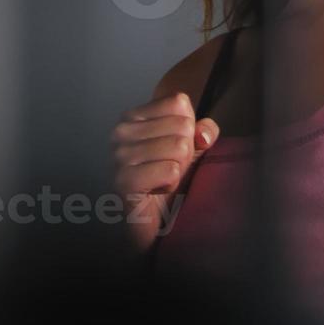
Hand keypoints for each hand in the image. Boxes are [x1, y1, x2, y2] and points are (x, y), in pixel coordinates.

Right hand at [111, 92, 219, 251]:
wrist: (152, 222)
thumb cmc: (168, 181)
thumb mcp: (192, 148)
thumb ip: (203, 130)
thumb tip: (204, 132)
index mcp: (134, 117)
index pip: (179, 102)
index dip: (188, 129)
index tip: (173, 149)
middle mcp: (121, 131)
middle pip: (182, 125)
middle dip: (184, 152)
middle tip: (167, 168)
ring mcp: (119, 155)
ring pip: (179, 146)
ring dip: (178, 169)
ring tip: (161, 179)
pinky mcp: (124, 180)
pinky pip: (170, 169)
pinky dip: (171, 182)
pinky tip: (157, 190)